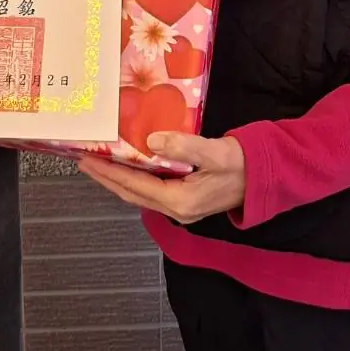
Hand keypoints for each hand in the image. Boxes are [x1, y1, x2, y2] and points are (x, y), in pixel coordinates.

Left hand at [77, 132, 245, 224]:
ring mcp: (181, 209)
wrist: (266, 177)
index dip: (109, 173)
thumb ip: (184, 146)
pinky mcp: (185, 202)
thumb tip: (151, 140)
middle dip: (106, 178)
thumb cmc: (242, 163)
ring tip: (97, 164)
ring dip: (117, 181)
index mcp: (181, 201)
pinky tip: (126, 168)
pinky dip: (133, 181)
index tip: (88, 160)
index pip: (135, 186)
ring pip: (140, 195)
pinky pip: (151, 192)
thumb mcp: (215, 151)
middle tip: (83, 161)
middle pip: (131, 194)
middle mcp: (177, 210)